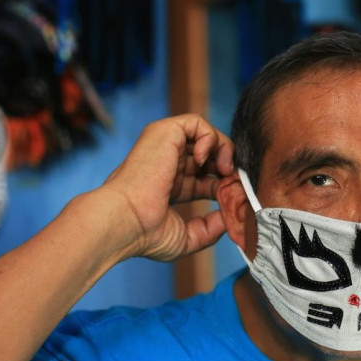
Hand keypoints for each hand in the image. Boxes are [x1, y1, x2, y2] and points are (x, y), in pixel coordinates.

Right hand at [101, 114, 233, 260]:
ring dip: (224, 150)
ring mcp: (165, 146)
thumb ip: (210, 228)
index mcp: (172, 186)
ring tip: (224, 170)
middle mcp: (169, 164)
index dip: (226, 184)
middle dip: (229, 167)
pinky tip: (206, 160)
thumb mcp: (187, 237)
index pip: (208, 178)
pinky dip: (210, 138)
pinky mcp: (164, 132)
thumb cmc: (145, 234)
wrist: (124, 221)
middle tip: (236, 182)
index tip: (236, 197)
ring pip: (207, 136)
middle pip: (211, 156)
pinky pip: (197, 123)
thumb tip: (229, 219)